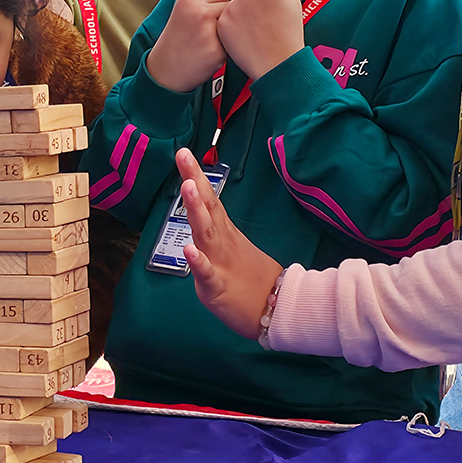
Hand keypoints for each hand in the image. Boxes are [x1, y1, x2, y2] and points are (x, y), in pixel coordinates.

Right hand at [145, 0, 236, 92]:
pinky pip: (233, 41)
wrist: (166, 70)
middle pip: (231, 6)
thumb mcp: (187, 9)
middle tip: (204, 31)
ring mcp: (208, 31)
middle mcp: (199, 12)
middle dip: (223, 17)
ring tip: (208, 40)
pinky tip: (211, 51)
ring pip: (234, 22)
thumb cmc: (179, 37)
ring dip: (227, 31)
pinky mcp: (217, 50)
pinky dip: (226, 47)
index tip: (204, 17)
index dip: (218, 5)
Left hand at [177, 148, 282, 339]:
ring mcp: (220, 262)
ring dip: (196, 210)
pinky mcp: (218, 287)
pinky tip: (189, 250)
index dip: (196, 176)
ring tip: (188, 187)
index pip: (209, 199)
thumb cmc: (254, 280)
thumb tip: (205, 211)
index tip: (184, 153)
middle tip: (183, 155)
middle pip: (207, 207)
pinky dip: (198, 261)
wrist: (278, 309)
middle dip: (194, 180)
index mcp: (225, 233)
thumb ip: (218, 231)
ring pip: (205, 232)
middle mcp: (222, 241)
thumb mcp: (234, 248)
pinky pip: (206, 272)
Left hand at [216, 0, 303, 79]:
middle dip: (252, 4)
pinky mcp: (222, 22)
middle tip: (264, 23)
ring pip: (234, 5)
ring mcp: (233, 7)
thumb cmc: (289, 33)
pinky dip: (232, 26)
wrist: (277, 63)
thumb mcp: (294, 2)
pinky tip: (244, 37)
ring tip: (254, 31)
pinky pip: (226, 19)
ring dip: (241, 14)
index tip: (272, 11)